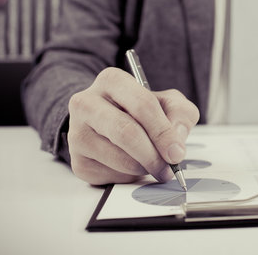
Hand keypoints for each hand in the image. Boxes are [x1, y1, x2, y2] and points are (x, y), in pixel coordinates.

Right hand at [67, 67, 199, 184]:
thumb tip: (175, 142)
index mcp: (111, 80)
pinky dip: (129, 177)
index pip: (142, 105)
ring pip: (120, 158)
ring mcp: (78, 133)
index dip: (163, 132)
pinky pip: (111, 175)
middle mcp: (86, 103)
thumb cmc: (140, 111)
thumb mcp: (167, 102)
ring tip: (152, 164)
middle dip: (153, 155)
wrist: (109, 124)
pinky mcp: (78, 161)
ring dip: (144, 167)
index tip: (177, 152)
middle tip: (168, 168)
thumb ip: (180, 114)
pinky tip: (131, 165)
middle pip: (126, 132)